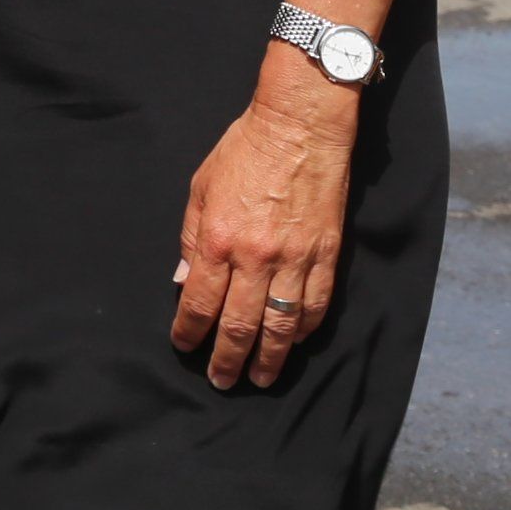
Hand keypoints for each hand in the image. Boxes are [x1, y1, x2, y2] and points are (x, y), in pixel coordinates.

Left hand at [171, 58, 357, 389]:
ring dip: (270, 357)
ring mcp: (295, 259)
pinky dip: (303, 330)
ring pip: (280, 325)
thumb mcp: (201, 188)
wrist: (299, 128)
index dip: (190, 331)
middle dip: (228, 359)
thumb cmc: (244, 151)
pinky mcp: (326, 256)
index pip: (200, 301)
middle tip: (222, 380)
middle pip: (240, 324)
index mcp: (219, 239)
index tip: (184, 348)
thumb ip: (192, 237)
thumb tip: (184, 281)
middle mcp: (256, 256)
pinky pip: (315, 305)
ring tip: (260, 377)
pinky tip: (293, 342)